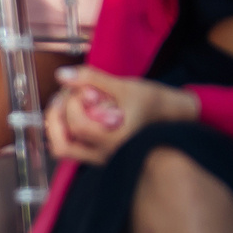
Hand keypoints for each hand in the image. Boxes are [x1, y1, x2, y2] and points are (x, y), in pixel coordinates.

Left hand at [44, 66, 196, 164]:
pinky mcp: (99, 154)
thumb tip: (61, 75)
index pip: (79, 126)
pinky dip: (65, 129)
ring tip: (65, 102)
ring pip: (64, 149)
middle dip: (56, 117)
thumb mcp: (126, 86)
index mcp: (116, 139)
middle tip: (63, 96)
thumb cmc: (156, 103)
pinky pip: (72, 146)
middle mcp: (107, 154)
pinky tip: (73, 109)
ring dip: (57, 124)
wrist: (176, 118)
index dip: (73, 102)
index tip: (84, 88)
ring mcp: (101, 157)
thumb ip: (92, 79)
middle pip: (62, 146)